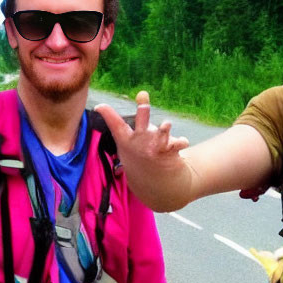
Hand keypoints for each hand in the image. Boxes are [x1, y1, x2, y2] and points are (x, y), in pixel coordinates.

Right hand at [95, 91, 193, 210]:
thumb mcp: (127, 144)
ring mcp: (154, 148)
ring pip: (161, 133)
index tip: (100, 106)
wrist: (155, 185)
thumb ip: (125, 123)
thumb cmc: (139, 158)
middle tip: (143, 98)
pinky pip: (178, 143)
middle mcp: (139, 142)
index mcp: (127, 140)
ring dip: (165, 129)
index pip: (115, 124)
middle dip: (144, 110)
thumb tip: (121, 100)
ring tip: (166, 125)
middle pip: (142, 122)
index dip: (107, 114)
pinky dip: (181, 142)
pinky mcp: (168, 152)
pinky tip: (183, 143)